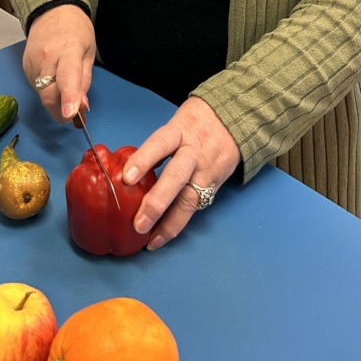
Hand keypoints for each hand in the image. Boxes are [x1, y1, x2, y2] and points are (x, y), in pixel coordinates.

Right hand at [22, 4, 95, 122]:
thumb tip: (81, 106)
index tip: (70, 115)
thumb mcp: (89, 52)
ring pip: (42, 93)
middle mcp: (47, 56)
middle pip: (49, 93)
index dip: (69, 96)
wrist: (51, 11)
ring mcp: (33, 62)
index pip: (68, 76)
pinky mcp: (25, 66)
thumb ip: (84, 81)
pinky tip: (53, 78)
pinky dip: (46, 90)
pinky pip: (36, 87)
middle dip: (60, 111)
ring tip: (64, 90)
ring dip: (54, 100)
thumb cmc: (75, 30)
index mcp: (69, 49)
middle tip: (71, 116)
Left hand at [121, 96, 240, 250]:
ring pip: (190, 199)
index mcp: (180, 131)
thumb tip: (129, 173)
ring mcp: (207, 170)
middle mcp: (194, 152)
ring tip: (152, 240)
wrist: (233, 120)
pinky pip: (197, 206)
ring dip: (169, 223)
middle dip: (157, 202)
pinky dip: (179, 222)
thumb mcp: (175, 125)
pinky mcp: (215, 185)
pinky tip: (165, 234)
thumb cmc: (195, 123)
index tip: (126, 178)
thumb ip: (156, 148)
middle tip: (139, 223)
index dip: (143, 160)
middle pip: (176, 176)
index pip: (160, 144)